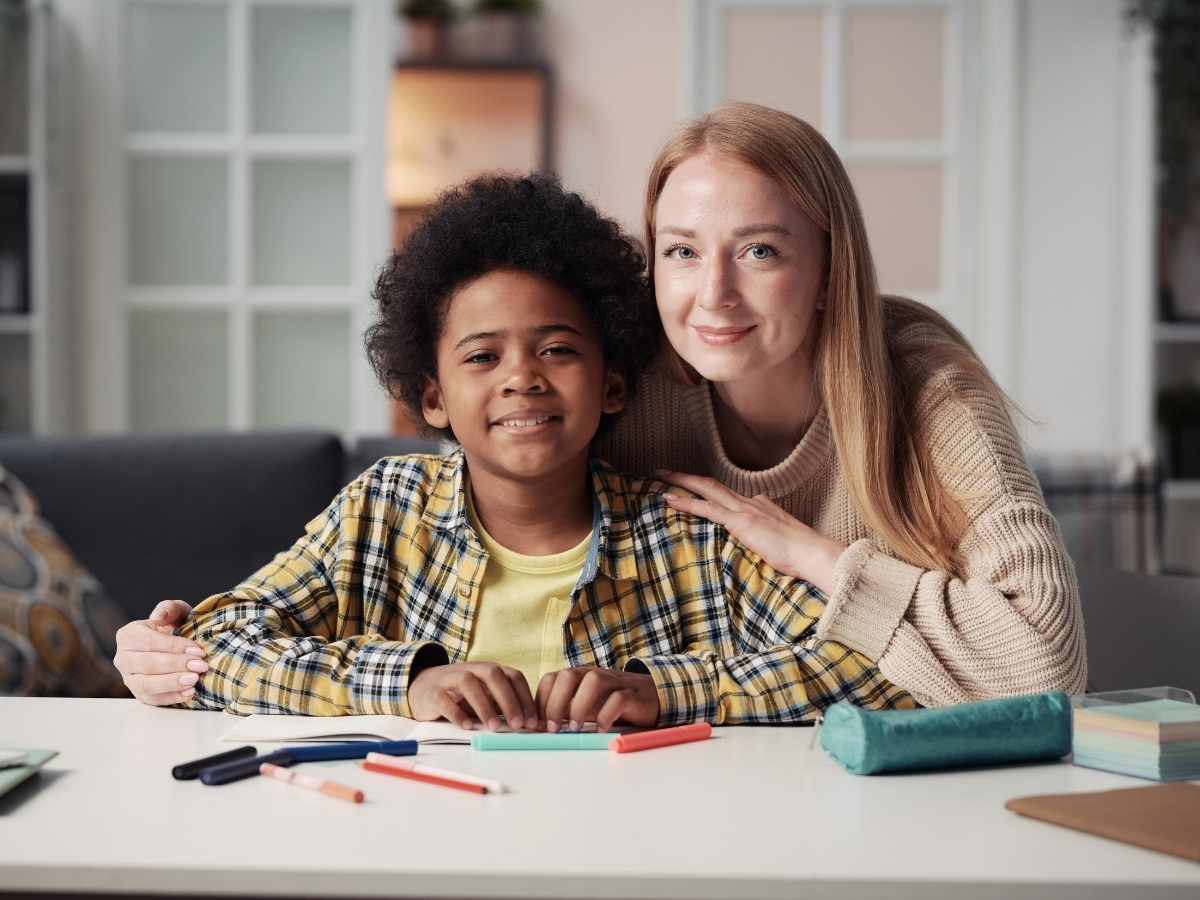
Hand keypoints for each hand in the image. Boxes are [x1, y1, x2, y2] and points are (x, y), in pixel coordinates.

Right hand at [113, 600, 204, 705]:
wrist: (173, 647)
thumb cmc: (174, 627)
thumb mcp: (175, 613)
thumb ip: (169, 609)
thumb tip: (158, 617)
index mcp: (128, 635)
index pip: (150, 642)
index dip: (175, 647)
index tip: (198, 650)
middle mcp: (123, 658)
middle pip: (147, 665)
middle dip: (176, 665)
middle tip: (200, 666)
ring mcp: (129, 678)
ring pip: (146, 685)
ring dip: (172, 683)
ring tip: (194, 680)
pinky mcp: (139, 694)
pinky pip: (152, 700)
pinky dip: (171, 697)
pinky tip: (189, 692)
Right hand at [408, 662, 539, 731]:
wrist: (424, 688)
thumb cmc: (462, 695)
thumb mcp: (486, 695)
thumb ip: (504, 705)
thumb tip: (530, 725)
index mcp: (490, 670)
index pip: (513, 677)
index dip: (525, 698)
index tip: (533, 721)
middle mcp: (473, 669)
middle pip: (493, 675)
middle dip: (508, 700)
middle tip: (518, 724)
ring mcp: (451, 678)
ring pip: (469, 683)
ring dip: (484, 706)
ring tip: (494, 727)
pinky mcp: (433, 692)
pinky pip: (445, 700)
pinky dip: (457, 713)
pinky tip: (468, 726)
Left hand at [535, 667, 658, 731]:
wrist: (652, 697)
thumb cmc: (612, 703)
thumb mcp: (585, 705)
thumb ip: (565, 711)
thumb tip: (538, 727)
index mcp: (579, 676)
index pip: (551, 678)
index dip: (541, 700)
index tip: (538, 725)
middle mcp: (594, 674)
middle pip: (568, 675)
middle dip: (556, 702)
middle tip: (553, 728)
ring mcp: (615, 682)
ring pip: (593, 681)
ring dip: (579, 705)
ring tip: (575, 728)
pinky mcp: (633, 694)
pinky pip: (618, 698)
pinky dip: (606, 715)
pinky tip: (600, 730)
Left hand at [657, 470, 845, 594]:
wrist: (813, 554)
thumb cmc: (801, 555)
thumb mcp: (780, 541)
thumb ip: (766, 537)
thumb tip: (759, 544)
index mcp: (760, 505)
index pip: (728, 494)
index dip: (707, 489)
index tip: (693, 487)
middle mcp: (751, 502)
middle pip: (713, 484)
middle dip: (686, 477)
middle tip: (663, 471)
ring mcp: (745, 510)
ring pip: (707, 489)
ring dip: (681, 482)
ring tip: (659, 477)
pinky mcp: (741, 522)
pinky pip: (707, 508)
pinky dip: (686, 502)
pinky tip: (668, 499)